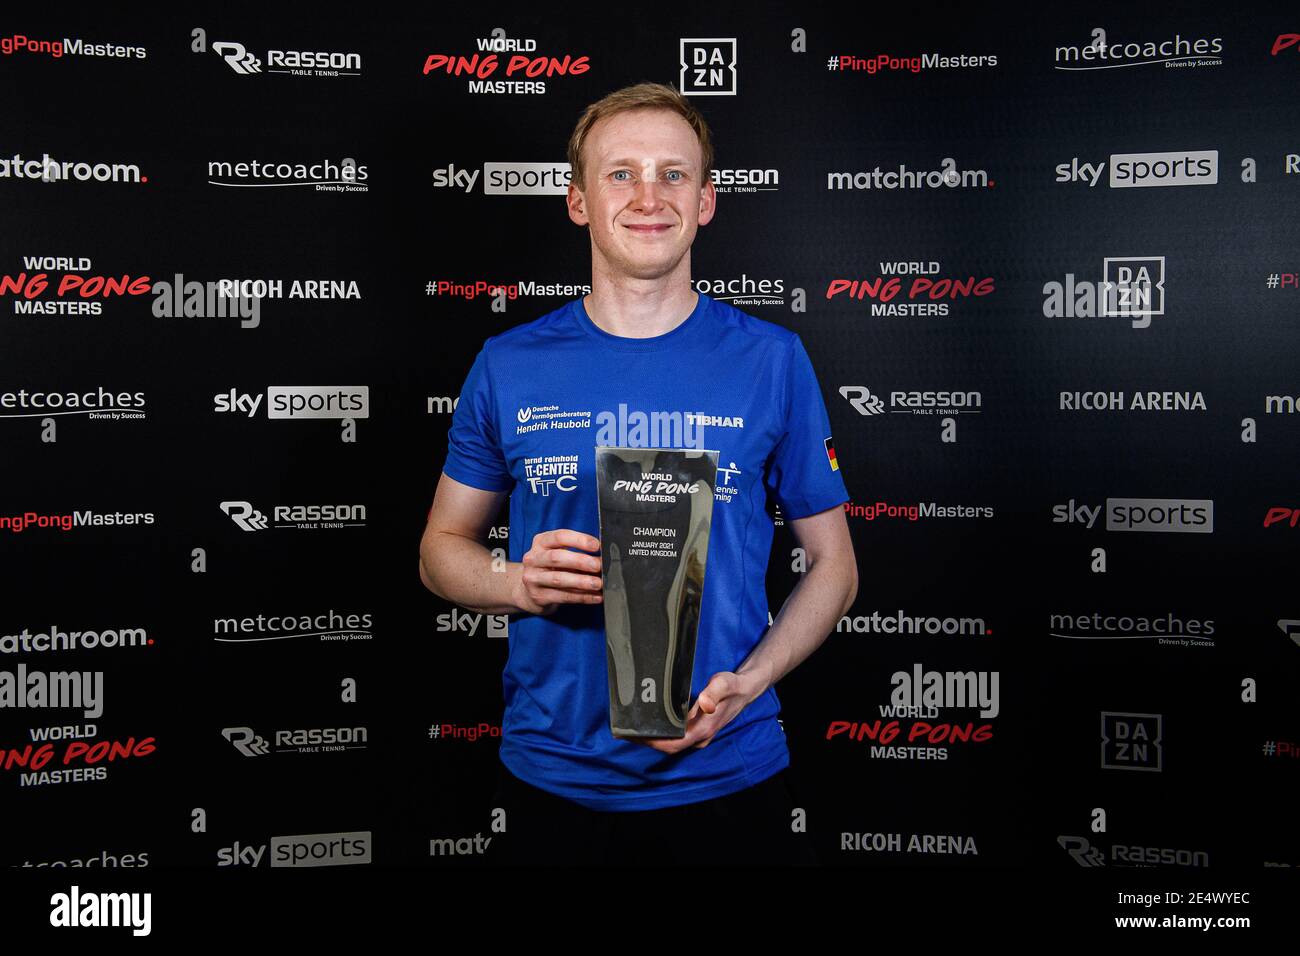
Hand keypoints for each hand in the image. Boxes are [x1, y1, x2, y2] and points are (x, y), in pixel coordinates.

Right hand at [510, 528, 601, 615]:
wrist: (528, 590)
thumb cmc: (550, 568)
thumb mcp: (558, 553)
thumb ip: (575, 552)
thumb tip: (602, 557)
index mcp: (540, 543)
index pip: (559, 537)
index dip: (579, 540)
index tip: (596, 545)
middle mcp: (534, 559)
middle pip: (557, 557)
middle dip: (580, 561)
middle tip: (598, 566)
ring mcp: (534, 579)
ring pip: (559, 579)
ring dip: (582, 581)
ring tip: (598, 583)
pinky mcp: (539, 597)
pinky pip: (564, 597)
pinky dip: (582, 597)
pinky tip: (596, 596)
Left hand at [631, 671, 757, 753]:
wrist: (746, 690)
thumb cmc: (733, 686)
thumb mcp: (724, 683)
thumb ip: (714, 693)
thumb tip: (704, 703)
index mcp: (703, 729)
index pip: (673, 744)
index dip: (653, 743)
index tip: (634, 737)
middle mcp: (700, 736)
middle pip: (668, 746)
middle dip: (647, 742)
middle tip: (625, 731)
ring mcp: (699, 734)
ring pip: (672, 743)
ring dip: (653, 739)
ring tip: (632, 728)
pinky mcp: (697, 729)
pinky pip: (676, 736)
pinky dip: (662, 733)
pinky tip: (651, 724)